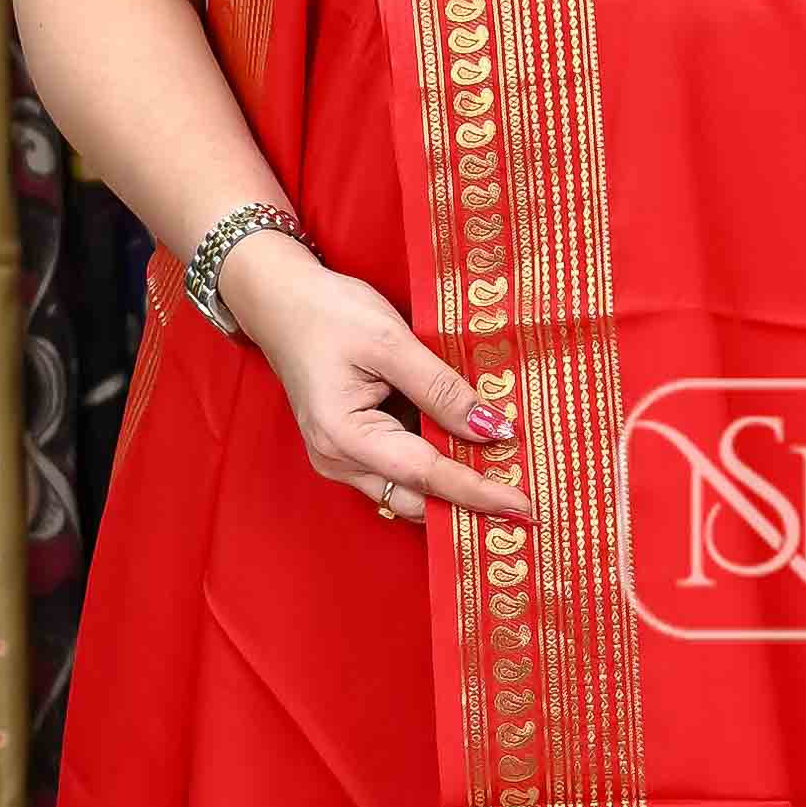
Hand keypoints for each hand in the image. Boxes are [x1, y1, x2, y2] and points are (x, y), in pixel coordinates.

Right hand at [220, 230, 536, 525]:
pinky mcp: (348, 449)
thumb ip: (441, 389)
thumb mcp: (391, 342)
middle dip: (470, 504)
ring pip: (408, 492)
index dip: (479, 491)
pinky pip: (398, 474)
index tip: (523, 505)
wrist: (280, 300)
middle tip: (525, 504)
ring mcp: (340, 460)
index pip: (427, 475)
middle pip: (417, 499)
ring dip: (453, 489)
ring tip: (506, 481)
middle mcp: (338, 461)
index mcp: (345, 437)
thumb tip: (493, 429)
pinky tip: (469, 457)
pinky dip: (434, 470)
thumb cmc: (329, 313)